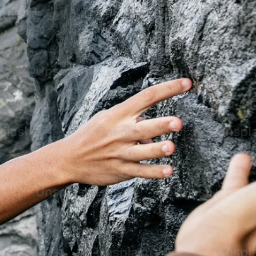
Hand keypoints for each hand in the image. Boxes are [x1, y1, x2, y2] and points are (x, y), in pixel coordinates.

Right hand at [56, 79, 190, 184]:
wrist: (69, 160)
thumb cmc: (92, 136)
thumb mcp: (107, 118)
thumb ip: (131, 118)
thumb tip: (155, 125)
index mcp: (118, 114)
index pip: (146, 97)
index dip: (168, 89)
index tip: (186, 83)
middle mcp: (120, 133)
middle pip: (143, 128)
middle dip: (160, 125)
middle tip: (177, 123)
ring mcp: (120, 153)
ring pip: (142, 152)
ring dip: (157, 150)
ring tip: (171, 147)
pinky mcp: (120, 170)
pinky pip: (140, 172)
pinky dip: (154, 172)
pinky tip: (168, 171)